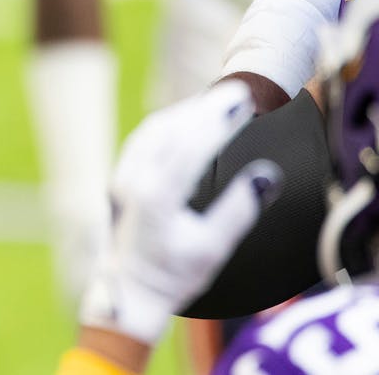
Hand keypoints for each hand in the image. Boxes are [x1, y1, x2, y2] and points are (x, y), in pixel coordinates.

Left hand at [78, 81, 281, 345]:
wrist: (129, 291)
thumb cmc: (173, 274)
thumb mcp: (212, 249)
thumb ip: (238, 210)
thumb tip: (266, 175)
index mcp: (156, 196)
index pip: (190, 146)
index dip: (218, 121)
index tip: (243, 102)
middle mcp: (134, 180)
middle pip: (171, 130)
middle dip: (205, 109)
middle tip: (237, 93)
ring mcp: (122, 177)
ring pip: (153, 131)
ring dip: (185, 113)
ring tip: (217, 102)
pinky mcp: (119, 179)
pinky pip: (143, 140)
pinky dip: (167, 125)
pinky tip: (186, 120)